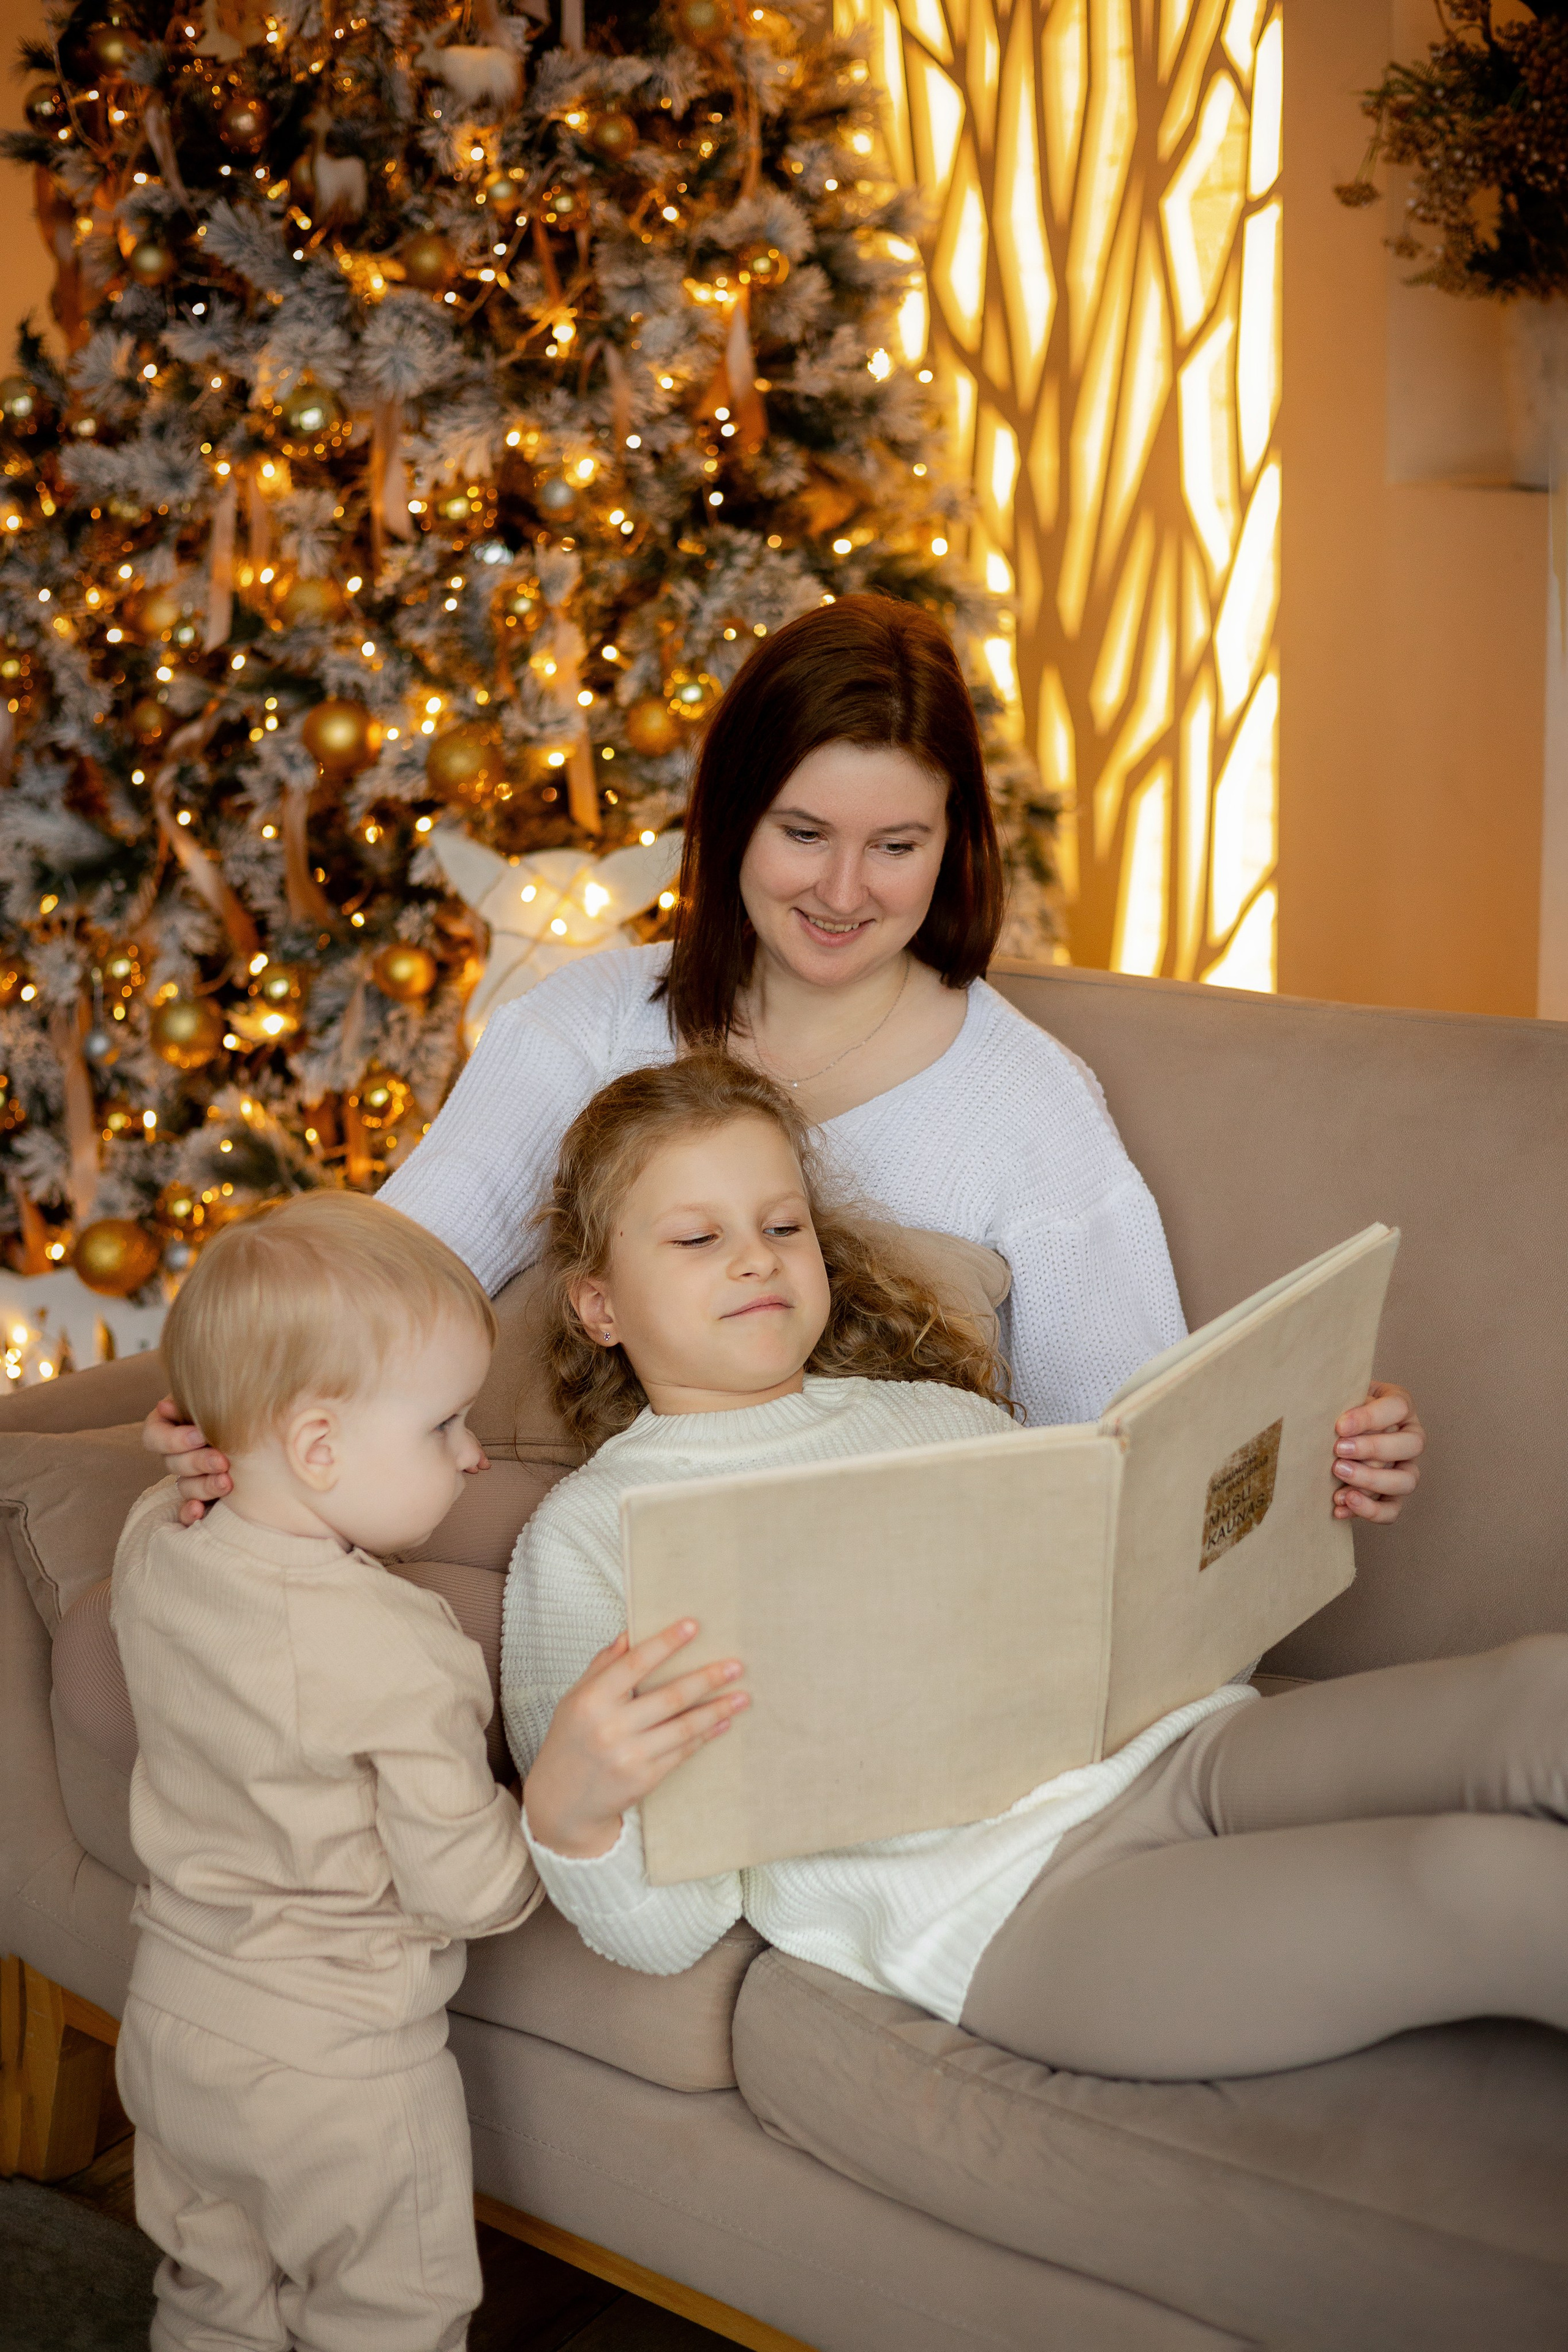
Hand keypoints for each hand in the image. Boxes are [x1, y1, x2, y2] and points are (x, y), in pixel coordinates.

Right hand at [143, 1395, 231, 1525]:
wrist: (270, 1418)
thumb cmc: (244, 1397)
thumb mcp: (224, 1392)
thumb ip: (200, 1397)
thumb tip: (164, 1406)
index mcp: (173, 1424)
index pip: (154, 1436)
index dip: (173, 1439)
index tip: (200, 1436)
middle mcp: (179, 1451)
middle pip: (172, 1463)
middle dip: (198, 1462)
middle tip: (223, 1461)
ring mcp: (191, 1475)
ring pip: (185, 1486)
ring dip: (203, 1486)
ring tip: (227, 1482)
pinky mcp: (205, 1495)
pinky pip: (187, 1510)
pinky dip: (189, 1513)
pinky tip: (199, 1511)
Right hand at [523, 1620, 747, 1860]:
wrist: (562, 1801)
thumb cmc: (570, 1741)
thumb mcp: (574, 1699)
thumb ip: (602, 1666)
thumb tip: (629, 1635)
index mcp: (591, 1701)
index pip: (633, 1664)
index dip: (665, 1643)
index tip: (693, 1626)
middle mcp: (610, 1728)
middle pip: (670, 1696)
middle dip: (707, 1678)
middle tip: (736, 1665)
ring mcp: (629, 1756)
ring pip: (684, 1727)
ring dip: (717, 1710)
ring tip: (742, 1696)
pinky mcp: (644, 1779)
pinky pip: (683, 1751)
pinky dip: (705, 1735)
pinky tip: (723, 1722)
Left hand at [1332, 1382, 1423, 1522]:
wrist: (1334, 1430)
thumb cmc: (1339, 1408)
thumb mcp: (1342, 1397)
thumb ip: (1342, 1403)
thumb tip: (1332, 1422)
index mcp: (1401, 1407)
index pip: (1397, 1408)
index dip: (1370, 1418)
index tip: (1339, 1426)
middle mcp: (1411, 1438)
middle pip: (1410, 1445)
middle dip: (1372, 1449)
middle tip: (1338, 1451)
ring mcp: (1407, 1468)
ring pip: (1406, 1481)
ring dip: (1371, 1481)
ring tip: (1339, 1477)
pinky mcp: (1396, 1495)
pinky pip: (1392, 1510)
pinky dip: (1367, 1511)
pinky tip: (1340, 1506)